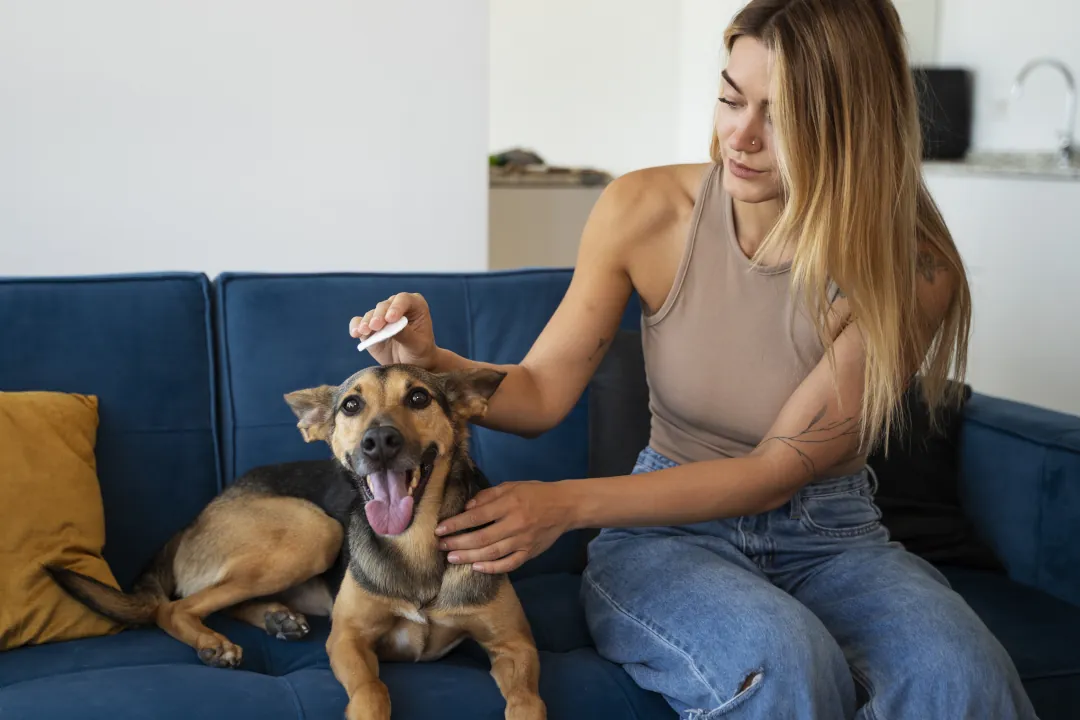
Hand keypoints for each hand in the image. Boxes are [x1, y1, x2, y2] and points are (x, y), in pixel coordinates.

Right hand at [349, 292, 437, 367]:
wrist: (411, 363)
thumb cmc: (420, 351)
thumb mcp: (418, 345)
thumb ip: (406, 334)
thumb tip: (393, 324)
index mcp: (415, 305)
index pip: (404, 300)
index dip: (396, 307)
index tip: (391, 319)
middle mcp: (397, 306)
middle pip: (385, 306)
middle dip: (379, 316)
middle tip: (375, 326)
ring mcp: (382, 316)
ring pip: (371, 314)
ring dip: (366, 322)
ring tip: (364, 331)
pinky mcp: (370, 326)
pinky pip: (359, 322)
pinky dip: (356, 326)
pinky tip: (355, 333)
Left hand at [435, 481, 575, 573]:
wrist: (565, 506)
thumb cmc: (535, 493)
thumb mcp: (511, 486)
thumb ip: (488, 495)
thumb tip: (467, 507)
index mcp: (509, 504)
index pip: (477, 516)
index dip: (456, 523)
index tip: (440, 529)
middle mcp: (515, 524)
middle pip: (481, 537)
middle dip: (458, 543)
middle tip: (441, 546)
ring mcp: (523, 541)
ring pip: (492, 553)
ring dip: (469, 557)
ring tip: (452, 558)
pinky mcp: (530, 553)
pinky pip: (509, 564)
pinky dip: (493, 568)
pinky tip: (477, 568)